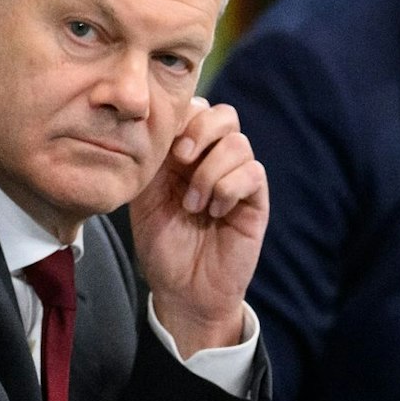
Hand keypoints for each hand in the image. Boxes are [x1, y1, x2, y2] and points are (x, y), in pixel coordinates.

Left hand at [129, 97, 266, 356]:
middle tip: (182, 159)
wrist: (182, 291)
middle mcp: (214, 161)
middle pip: (225, 115)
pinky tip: (214, 213)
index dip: (183, 117)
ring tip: (193, 205)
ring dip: (210, 172)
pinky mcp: (255, 201)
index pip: (196, 110)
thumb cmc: (162, 246)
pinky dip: (228, 188)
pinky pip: (253, 173)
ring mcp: (237, 180)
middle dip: (201, 131)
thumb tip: (158, 124)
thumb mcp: (145, 199)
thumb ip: (152, 161)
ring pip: (238, 143)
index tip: (166, 146)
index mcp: (186, 155)